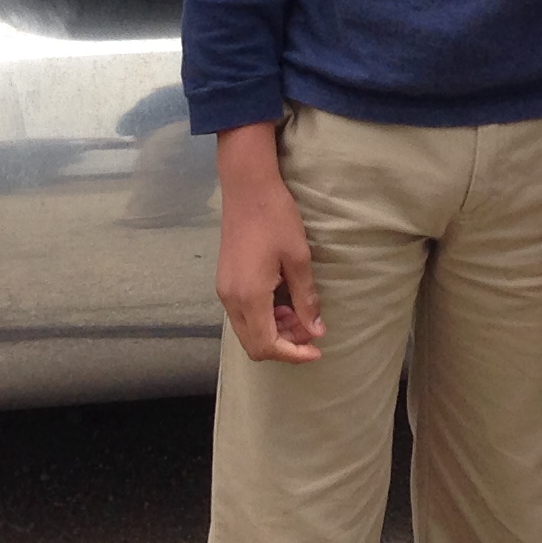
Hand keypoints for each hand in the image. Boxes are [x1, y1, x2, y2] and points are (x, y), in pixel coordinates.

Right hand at [214, 123, 324, 361]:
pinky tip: (283, 301)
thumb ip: (305, 298)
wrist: (247, 187)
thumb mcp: (298, 258)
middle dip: (285, 345)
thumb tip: (316, 330)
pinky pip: (243, 314)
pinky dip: (264, 317)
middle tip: (312, 329)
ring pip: (247, 330)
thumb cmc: (276, 218)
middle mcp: (231, 299)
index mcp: (249, 297)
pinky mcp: (226, 281)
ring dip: (275, 331)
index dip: (293, 354)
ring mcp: (225, 290)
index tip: (316, 350)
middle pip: (254, 344)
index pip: (267, 345)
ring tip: (301, 313)